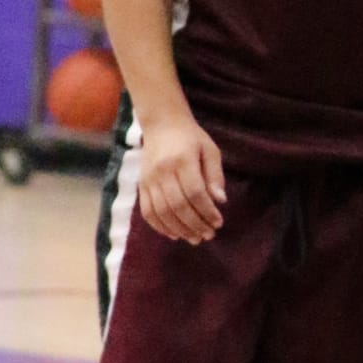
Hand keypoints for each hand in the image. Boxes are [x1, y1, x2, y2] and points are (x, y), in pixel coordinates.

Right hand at [137, 112, 225, 243]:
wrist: (162, 124)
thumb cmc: (192, 138)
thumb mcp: (210, 150)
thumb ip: (215, 175)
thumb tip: (221, 201)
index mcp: (182, 160)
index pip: (195, 193)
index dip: (207, 211)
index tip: (218, 222)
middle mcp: (163, 171)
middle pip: (178, 206)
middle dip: (195, 224)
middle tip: (209, 235)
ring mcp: (149, 179)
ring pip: (162, 212)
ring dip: (179, 229)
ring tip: (195, 238)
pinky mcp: (141, 185)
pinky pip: (148, 211)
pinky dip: (160, 227)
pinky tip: (175, 234)